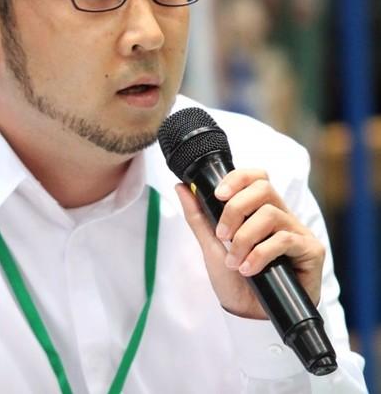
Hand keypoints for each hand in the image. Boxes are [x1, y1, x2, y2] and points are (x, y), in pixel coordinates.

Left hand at [176, 169, 324, 319]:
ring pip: (271, 214)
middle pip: (264, 188)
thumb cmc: (234, 280)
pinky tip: (249, 269)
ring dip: (245, 238)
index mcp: (260, 209)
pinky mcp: (311, 250)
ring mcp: (297, 231)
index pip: (256, 177)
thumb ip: (198, 216)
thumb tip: (181, 187)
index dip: (238, 178)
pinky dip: (260, 254)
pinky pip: (285, 239)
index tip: (218, 195)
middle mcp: (281, 216)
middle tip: (222, 235)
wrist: (249, 316)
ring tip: (233, 261)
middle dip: (236, 209)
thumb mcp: (211, 245)